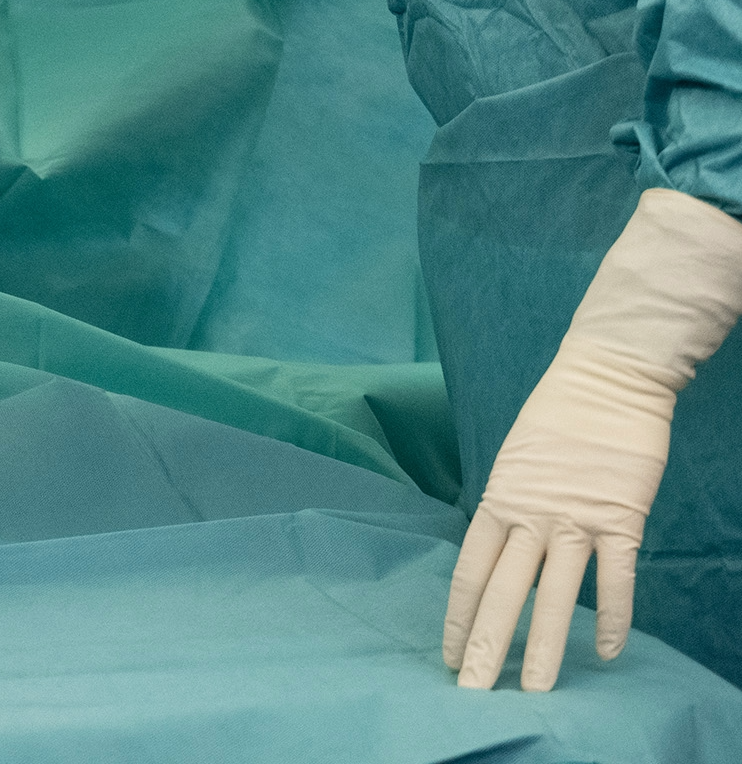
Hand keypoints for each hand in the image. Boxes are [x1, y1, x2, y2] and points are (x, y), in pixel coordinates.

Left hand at [443, 187, 741, 691]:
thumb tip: (503, 548)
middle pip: (504, 592)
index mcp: (500, 499)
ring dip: (544, 647)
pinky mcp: (620, 518)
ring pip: (555, 595)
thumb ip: (512, 506)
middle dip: (486, 645)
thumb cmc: (559, 414)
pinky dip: (614, 617)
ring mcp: (576, 518)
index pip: (470, 570)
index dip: (457, 615)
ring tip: (534, 691)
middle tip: (472, 691)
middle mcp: (531, 515)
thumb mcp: (518, 459)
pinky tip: (609, 653)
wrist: (605, 376)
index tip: (447, 654)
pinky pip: (616, 578)